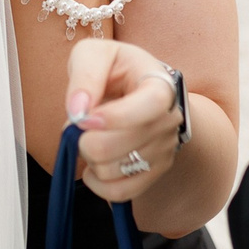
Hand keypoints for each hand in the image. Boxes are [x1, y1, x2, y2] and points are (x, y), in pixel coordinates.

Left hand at [64, 37, 184, 204]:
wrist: (135, 88)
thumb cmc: (114, 69)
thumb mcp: (94, 55)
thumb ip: (84, 75)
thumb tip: (79, 111)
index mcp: (160, 84)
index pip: (152, 104)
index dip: (117, 116)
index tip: (86, 118)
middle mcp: (169, 119)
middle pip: (122, 144)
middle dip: (86, 138)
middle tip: (81, 125)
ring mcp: (164, 149)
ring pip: (114, 170)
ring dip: (89, 158)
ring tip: (92, 138)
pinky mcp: (154, 172)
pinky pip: (120, 193)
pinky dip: (97, 183)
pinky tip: (93, 165)